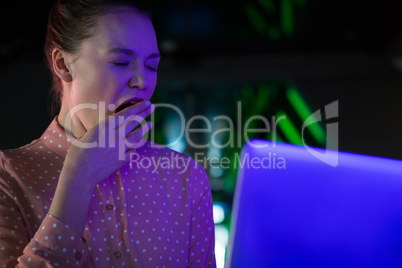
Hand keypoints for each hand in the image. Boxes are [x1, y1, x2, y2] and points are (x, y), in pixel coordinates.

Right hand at [49, 100, 154, 234]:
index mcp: (104, 127)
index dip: (137, 108)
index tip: (146, 103)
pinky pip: (133, 151)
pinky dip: (137, 146)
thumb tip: (106, 125)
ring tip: (150, 123)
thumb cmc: (77, 154)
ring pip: (136, 135)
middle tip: (152, 107)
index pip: (125, 114)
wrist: (80, 174)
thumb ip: (99, 130)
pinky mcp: (121, 160)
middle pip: (133, 122)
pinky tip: (141, 143)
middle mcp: (114, 135)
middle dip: (144, 113)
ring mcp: (119, 148)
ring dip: (144, 128)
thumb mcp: (87, 136)